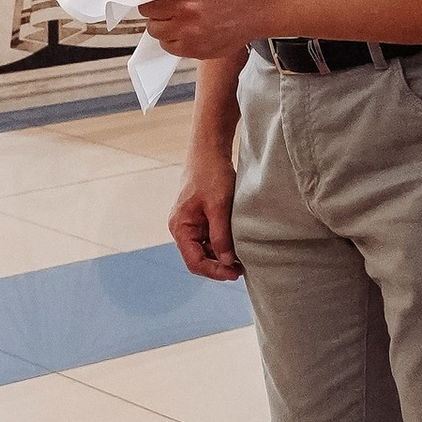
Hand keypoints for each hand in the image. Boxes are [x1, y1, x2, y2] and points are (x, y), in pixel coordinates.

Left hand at [142, 0, 281, 59]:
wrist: (260, 7)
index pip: (147, 5)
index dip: (150, 0)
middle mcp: (187, 22)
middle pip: (152, 24)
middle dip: (159, 15)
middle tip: (171, 7)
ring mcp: (194, 40)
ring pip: (162, 38)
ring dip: (168, 29)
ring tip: (182, 19)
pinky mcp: (200, 52)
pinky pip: (175, 49)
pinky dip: (179, 40)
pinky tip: (192, 29)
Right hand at [170, 132, 243, 277]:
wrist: (210, 149)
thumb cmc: (211, 174)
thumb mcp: (218, 207)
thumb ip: (221, 236)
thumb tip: (228, 262)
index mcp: (180, 227)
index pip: (194, 262)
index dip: (215, 271)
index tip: (235, 273)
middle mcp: (182, 228)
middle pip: (199, 258)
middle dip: (220, 265)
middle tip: (242, 268)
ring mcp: (191, 223)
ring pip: (206, 249)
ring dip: (222, 255)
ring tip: (242, 256)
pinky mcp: (200, 217)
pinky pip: (210, 237)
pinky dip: (223, 243)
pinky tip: (237, 242)